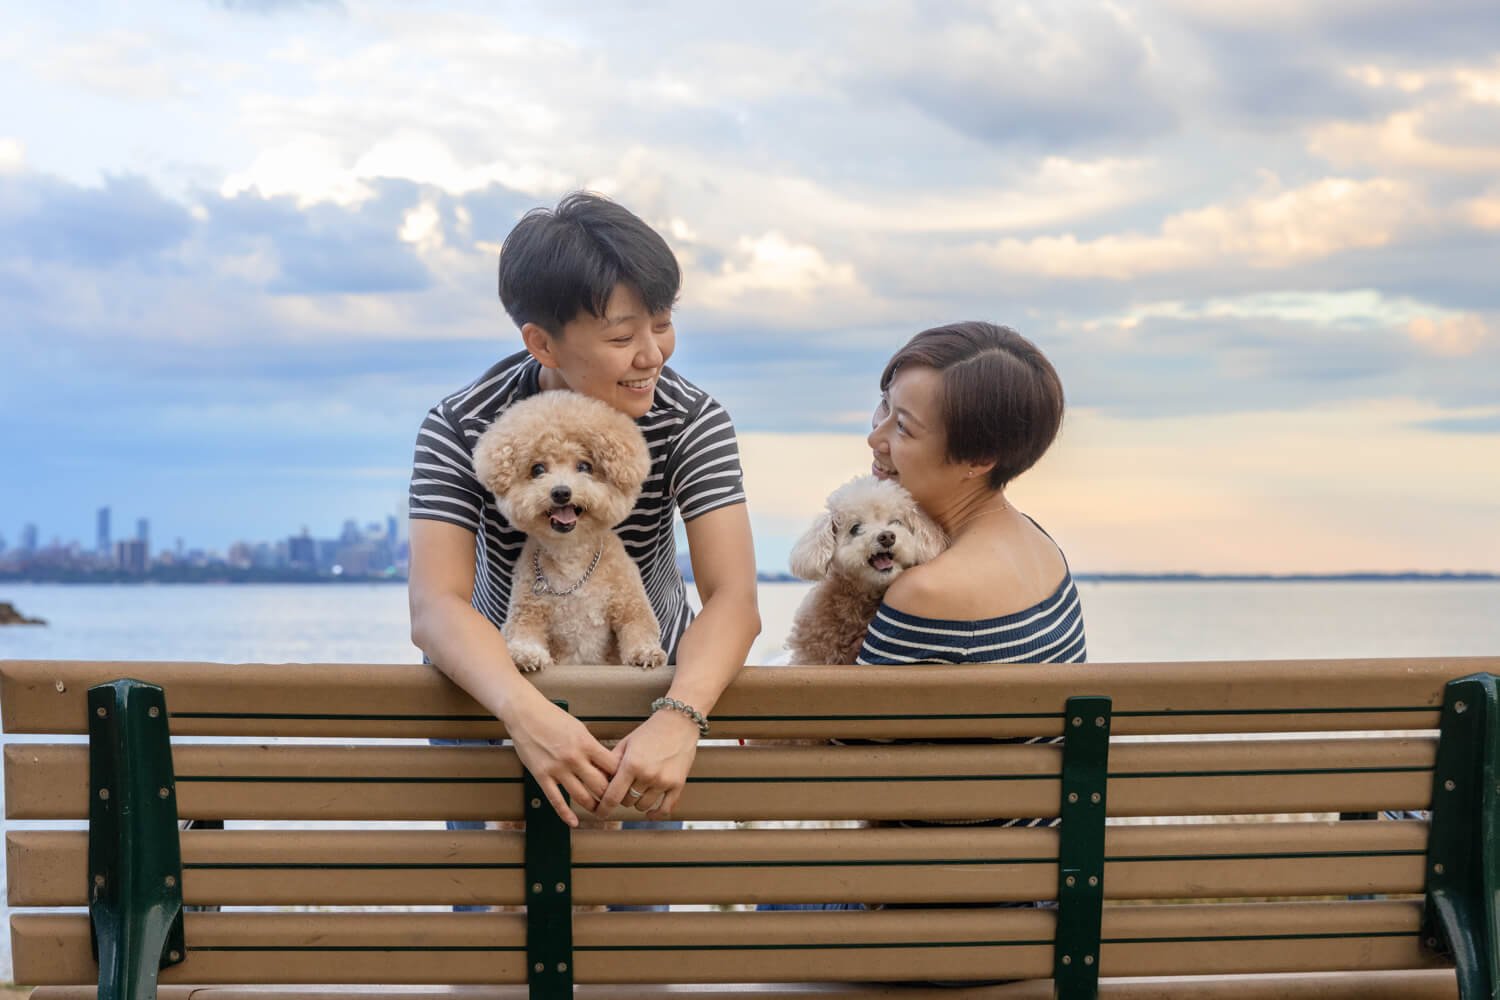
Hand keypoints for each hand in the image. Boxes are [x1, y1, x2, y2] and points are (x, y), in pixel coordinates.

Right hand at [505, 697, 617, 827]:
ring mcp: (557, 769)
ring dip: (592, 807)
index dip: (620, 777)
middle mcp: (574, 758)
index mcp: (586, 743)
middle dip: (609, 796)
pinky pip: (556, 800)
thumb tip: (606, 765)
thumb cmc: (553, 718)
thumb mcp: (579, 728)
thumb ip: (591, 747)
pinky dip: (566, 815)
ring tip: (598, 811)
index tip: (623, 783)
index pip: (612, 767)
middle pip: (600, 785)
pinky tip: (573, 822)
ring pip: (581, 796)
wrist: (525, 714)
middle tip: (614, 802)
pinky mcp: (541, 776)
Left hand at [598, 707, 700, 819]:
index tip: (599, 813)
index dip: (603, 807)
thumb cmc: (650, 731)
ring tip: (638, 790)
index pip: (613, 795)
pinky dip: (656, 814)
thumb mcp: (626, 743)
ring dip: (638, 802)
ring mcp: (663, 781)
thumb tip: (597, 781)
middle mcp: (647, 775)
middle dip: (622, 797)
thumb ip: (611, 763)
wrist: (678, 722)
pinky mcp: (678, 784)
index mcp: (631, 764)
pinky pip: (665, 809)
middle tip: (624, 788)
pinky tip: (650, 813)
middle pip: (627, 802)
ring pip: (643, 806)